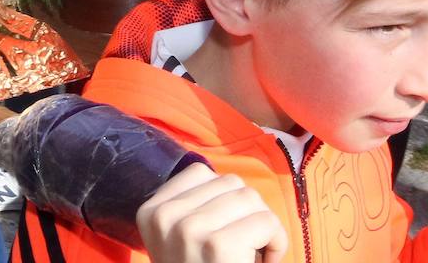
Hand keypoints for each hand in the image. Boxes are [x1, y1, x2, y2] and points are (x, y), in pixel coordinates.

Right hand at [136, 163, 286, 262]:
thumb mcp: (182, 242)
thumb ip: (194, 209)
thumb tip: (230, 184)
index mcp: (151, 212)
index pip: (199, 172)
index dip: (224, 200)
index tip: (224, 231)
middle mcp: (165, 217)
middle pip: (229, 182)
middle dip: (247, 213)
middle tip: (243, 248)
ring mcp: (189, 228)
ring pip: (250, 197)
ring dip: (263, 227)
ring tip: (252, 257)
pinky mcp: (218, 244)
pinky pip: (266, 221)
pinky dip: (276, 243)